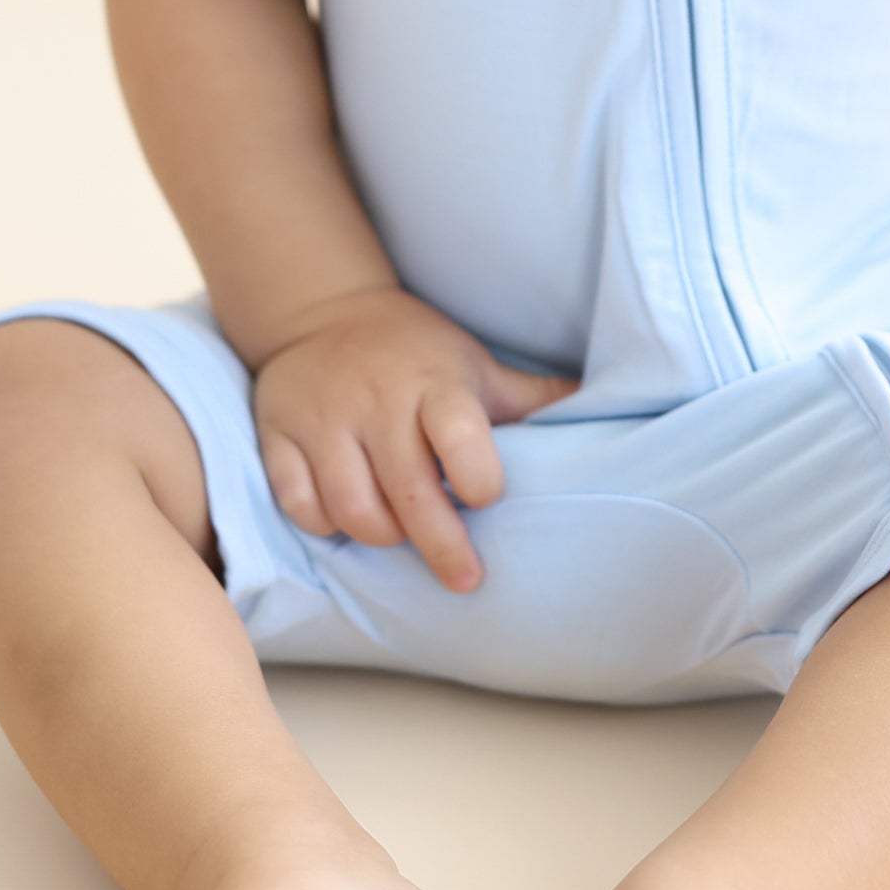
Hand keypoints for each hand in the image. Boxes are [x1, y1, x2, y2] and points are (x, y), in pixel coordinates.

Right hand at [250, 288, 576, 592]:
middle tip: (465, 578)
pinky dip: (323, 525)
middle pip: (407, 491)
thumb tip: (611, 409)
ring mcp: (323, 420)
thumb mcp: (475, 364)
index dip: (478, 478)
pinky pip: (298, 501)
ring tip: (402, 540)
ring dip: (381, 538)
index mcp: (435, 384)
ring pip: (350, 508)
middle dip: (441, 544)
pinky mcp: (279, 435)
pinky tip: (345, 524)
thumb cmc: (416, 352)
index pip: (460, 434)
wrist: (323, 310)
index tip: (488, 499)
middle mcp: (378, 402)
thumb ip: (531, 397)